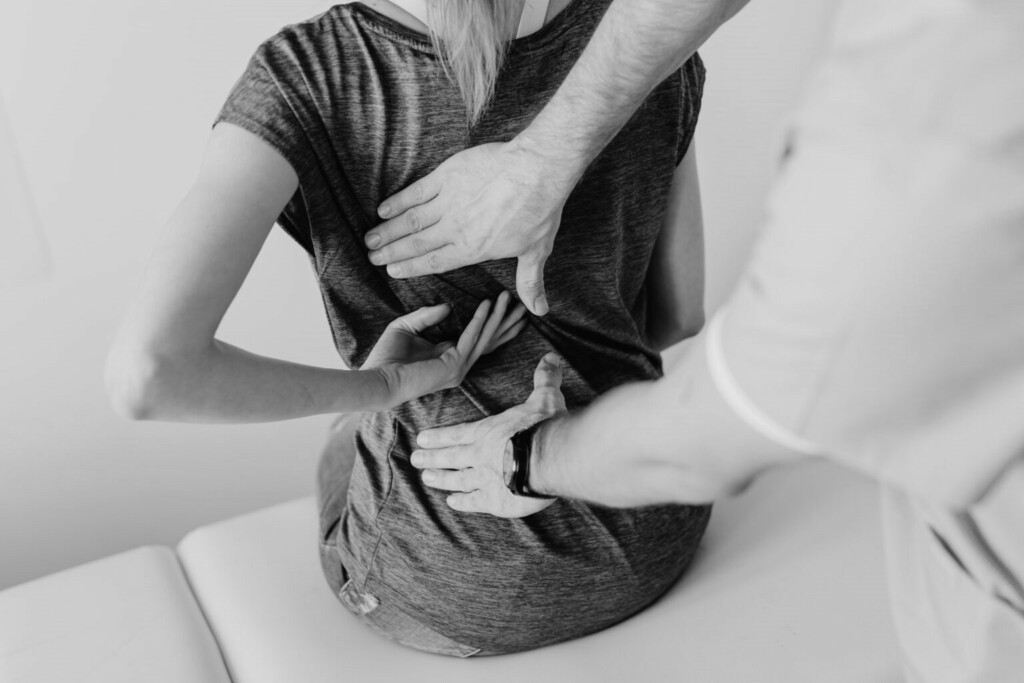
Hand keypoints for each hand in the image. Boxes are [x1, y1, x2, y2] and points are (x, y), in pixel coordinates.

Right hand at [365, 141, 578, 315]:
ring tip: (370, 239)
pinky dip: (398, 201)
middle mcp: (454, 228)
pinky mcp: (447, 176)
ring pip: (410, 220)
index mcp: (472, 249)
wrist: (537, 171)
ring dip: (388, 231)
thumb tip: (539, 310)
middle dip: (391, 252)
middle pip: (416, 243)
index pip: (434, 262)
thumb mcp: (536, 251)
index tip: (392, 271)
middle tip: (372, 258)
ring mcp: (448, 201)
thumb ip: (529, 282)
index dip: (410, 268)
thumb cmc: (538, 211)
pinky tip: (383, 209)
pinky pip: (416, 191)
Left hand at [365, 291, 525, 405]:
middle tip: (522, 304)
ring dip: (497, 317)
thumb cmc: (386, 357)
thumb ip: (426, 316)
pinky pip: (470, 339)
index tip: (505, 305)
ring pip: (485, 338)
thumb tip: (448, 306)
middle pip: (490, 340)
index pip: (479, 339)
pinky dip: (479, 321)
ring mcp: (458, 368)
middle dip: (506, 321)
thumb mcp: (406, 327)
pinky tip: (486, 305)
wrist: (377, 379)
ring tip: (507, 297)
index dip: (494, 323)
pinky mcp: (453, 367)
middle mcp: (458, 365)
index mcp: (448, 357)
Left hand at [410, 353, 566, 517]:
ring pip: (457, 479)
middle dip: (431, 457)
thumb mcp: (545, 397)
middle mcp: (480, 454)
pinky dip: (462, 502)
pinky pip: (474, 501)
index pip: (458, 433)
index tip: (421, 439)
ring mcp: (485, 479)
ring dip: (441, 479)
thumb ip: (545, 379)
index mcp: (488, 431)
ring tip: (426, 479)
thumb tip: (551, 357)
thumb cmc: (546, 426)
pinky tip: (452, 502)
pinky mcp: (495, 500)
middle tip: (414, 459)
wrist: (550, 458)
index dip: (439, 436)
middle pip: (451, 456)